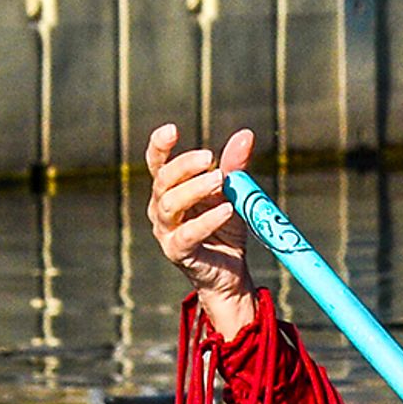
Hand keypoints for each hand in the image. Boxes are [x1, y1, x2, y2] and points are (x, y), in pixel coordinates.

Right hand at [145, 123, 259, 334]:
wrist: (231, 273)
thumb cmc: (225, 230)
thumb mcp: (232, 193)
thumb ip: (234, 166)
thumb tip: (246, 135)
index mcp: (169, 190)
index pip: (157, 163)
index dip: (159, 146)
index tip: (172, 130)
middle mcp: (161, 209)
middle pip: (163, 180)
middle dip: (185, 166)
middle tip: (211, 158)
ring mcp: (166, 232)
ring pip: (170, 205)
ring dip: (194, 189)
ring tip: (219, 179)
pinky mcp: (178, 253)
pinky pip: (188, 235)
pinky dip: (207, 221)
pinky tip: (226, 210)